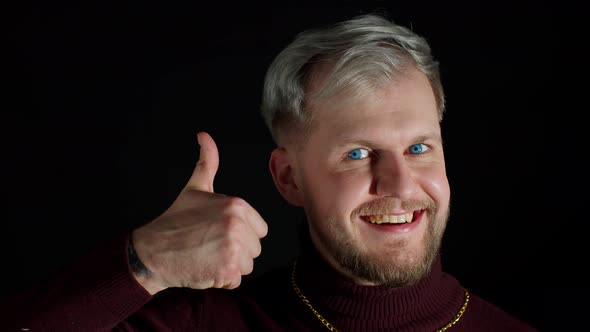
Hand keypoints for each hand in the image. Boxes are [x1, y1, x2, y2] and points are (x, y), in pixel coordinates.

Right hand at [131, 131, 267, 294]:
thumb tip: (204, 136)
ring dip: (230, 266)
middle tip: (210, 245)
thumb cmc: (175, 220)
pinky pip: (236, 280)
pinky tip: (205, 268)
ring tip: (207, 255)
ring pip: (247, 265)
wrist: (153, 250)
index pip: (260, 229)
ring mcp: (233, 249)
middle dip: (236, 251)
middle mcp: (238, 225)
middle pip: (254, 248)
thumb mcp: (195, 188)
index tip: (219, 232)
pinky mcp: (226, 271)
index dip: (241, 234)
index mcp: (237, 205)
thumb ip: (207, 162)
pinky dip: (221, 280)